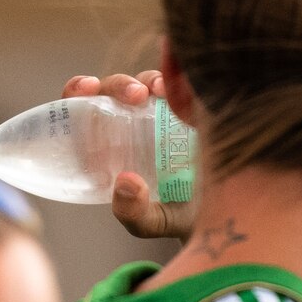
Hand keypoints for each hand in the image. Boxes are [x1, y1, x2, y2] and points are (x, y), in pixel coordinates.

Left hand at [62, 71, 194, 240]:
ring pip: (145, 83)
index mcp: (107, 147)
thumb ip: (134, 213)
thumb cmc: (179, 217)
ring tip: (159, 92)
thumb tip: (125, 181)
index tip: (88, 88)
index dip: (78, 90)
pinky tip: (182, 90)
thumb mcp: (153, 222)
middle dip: (119, 84)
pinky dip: (177, 80)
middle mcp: (129, 125)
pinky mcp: (188, 108)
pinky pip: (179, 85)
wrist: (223, 214)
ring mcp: (159, 113)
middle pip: (113, 91)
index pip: (82, 109)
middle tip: (136, 96)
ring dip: (148, 80)